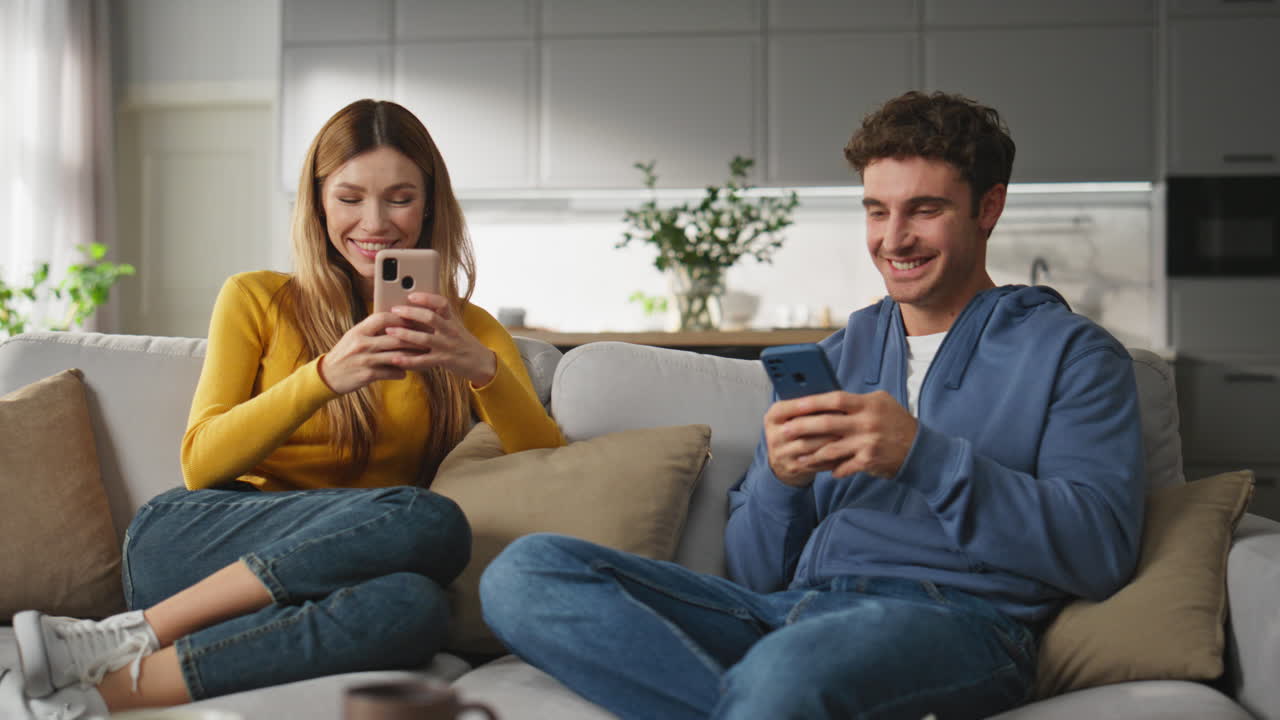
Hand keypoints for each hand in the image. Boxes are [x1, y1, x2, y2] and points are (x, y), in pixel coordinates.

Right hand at [317, 312, 415, 394]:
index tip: (414, 320)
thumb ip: (372, 330)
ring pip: (396, 356)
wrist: (327, 375)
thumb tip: (396, 323)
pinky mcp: (367, 375)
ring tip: (423, 357)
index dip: (400, 318)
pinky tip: (405, 372)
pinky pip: (390, 373)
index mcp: (358, 331)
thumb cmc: (345, 354)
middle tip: (428, 339)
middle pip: (395, 338)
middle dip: (414, 339)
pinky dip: (400, 372)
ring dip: (412, 357)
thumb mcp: (354, 337)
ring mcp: (365, 360)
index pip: (382, 318)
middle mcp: (362, 343)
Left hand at [383, 292, 497, 385]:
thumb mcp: (454, 325)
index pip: (442, 303)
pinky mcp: (444, 361)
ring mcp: (447, 346)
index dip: (426, 298)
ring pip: (424, 339)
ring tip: (389, 330)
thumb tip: (416, 304)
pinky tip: (395, 358)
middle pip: (430, 318)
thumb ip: (439, 316)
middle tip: (394, 310)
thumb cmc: (462, 342)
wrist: (481, 362)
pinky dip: (408, 360)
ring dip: (405, 334)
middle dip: (410, 313)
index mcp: (452, 320)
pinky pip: (423, 361)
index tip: (411, 295)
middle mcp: (451, 331)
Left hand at [765, 390, 917, 486]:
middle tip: (783, 431)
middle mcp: (867, 423)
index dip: (813, 402)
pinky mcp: (870, 461)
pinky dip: (834, 470)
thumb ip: (857, 401)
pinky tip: (825, 472)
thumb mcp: (882, 403)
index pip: (835, 399)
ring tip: (797, 457)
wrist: (921, 450)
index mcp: (868, 405)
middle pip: (827, 424)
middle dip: (802, 428)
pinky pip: (844, 467)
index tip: (794, 405)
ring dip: (811, 454)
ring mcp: (868, 443)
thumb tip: (828, 399)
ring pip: (831, 448)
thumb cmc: (897, 424)